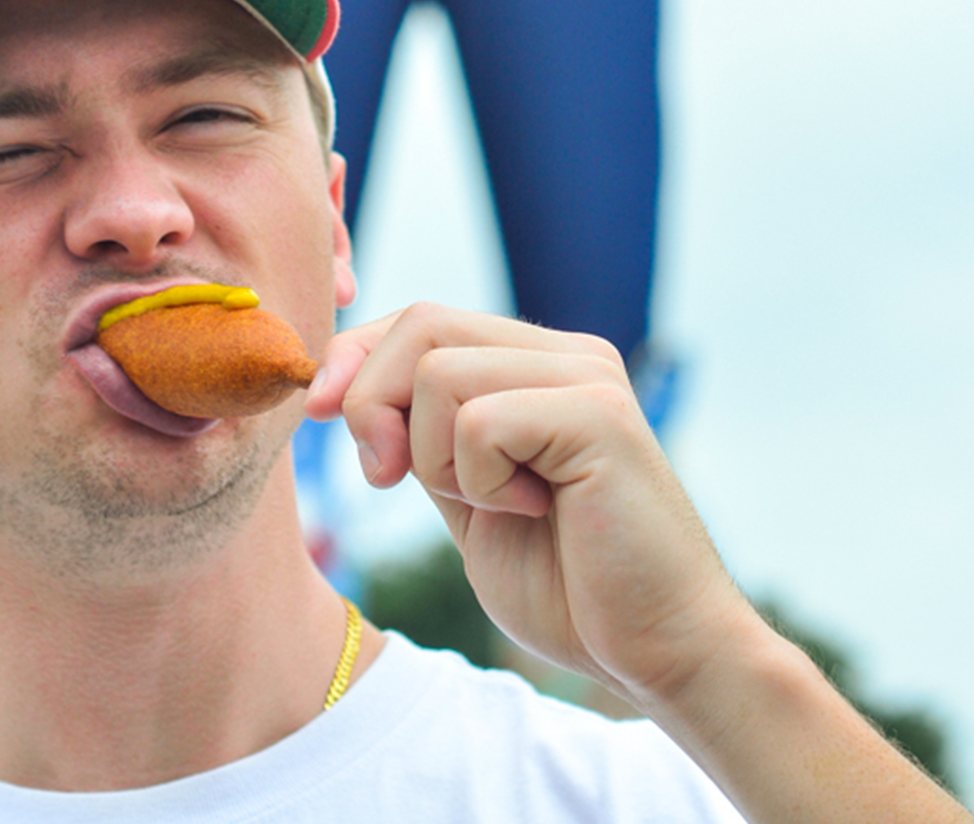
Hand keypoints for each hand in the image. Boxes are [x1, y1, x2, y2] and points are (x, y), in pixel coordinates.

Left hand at [307, 304, 748, 710]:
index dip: (356, 357)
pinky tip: (530, 510)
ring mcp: (587, 376)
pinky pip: (480, 421)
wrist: (657, 655)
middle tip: (385, 480)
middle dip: (371, 401)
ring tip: (492, 503)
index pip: (421, 318)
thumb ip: (422, 437)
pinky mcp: (599, 415)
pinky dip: (477, 480)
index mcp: (539, 362)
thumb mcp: (468, 497)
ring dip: (432, 456)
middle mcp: (568, 353)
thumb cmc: (569, 587)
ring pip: (438, 371)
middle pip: (421, 323)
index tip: (316, 412)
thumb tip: (340, 381)